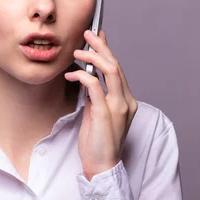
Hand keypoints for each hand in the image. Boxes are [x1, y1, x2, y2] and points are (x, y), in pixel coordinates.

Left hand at [64, 30, 137, 180]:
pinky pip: (95, 86)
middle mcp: (126, 101)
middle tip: (88, 33)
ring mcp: (118, 107)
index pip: (118, 69)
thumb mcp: (97, 114)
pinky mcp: (106, 113)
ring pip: (110, 71)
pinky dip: (83, 76)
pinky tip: (72, 75)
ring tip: (78, 51)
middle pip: (116, 65)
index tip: (98, 36)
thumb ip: (96, 96)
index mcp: (127, 101)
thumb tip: (88, 79)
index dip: (108, 50)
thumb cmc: (98, 142)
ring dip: (93, 57)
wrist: (102, 166)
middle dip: (101, 46)